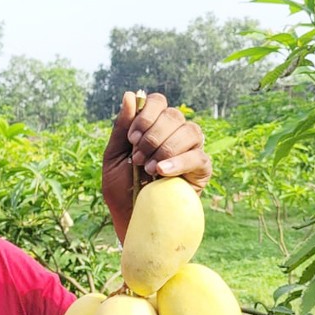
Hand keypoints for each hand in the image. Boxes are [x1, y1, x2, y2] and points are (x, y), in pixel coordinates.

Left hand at [102, 91, 211, 241]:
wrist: (131, 219)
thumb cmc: (121, 189)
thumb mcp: (113, 157)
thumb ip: (122, 128)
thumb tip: (131, 95)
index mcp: (153, 127)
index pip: (158, 102)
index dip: (146, 114)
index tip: (132, 137)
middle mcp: (174, 134)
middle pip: (173, 114)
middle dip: (152, 136)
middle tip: (137, 158)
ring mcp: (190, 150)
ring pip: (189, 130)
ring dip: (164, 148)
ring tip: (148, 169)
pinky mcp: (201, 170)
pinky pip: (198, 156)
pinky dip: (179, 162)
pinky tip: (162, 172)